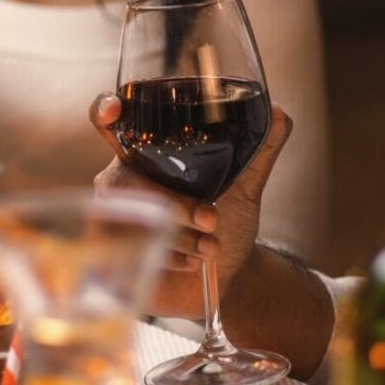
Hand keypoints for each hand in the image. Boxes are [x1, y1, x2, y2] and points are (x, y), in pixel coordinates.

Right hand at [89, 92, 293, 319]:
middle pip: (123, 181)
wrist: (227, 276)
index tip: (114, 110)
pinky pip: (126, 254)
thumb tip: (280, 112)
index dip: (104, 110)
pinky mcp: (109, 260)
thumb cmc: (228, 222)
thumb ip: (261, 148)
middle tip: (212, 218)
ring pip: (129, 221)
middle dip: (173, 203)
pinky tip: (191, 262)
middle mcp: (121, 182)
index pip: (111, 122)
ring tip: (211, 247)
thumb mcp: (247, 186)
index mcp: (147, 153)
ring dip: (178, 236)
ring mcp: (110, 220)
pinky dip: (167, 259)